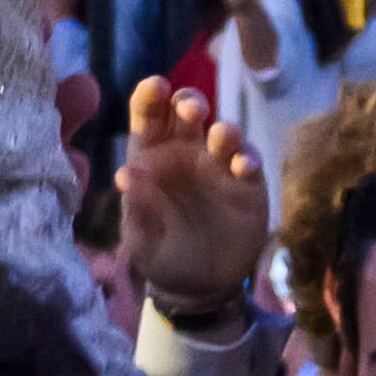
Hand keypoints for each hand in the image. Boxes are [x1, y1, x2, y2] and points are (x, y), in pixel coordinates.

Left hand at [115, 78, 267, 325]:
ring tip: (222, 136)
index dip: (151, 96)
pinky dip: (248, 158)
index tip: (156, 86)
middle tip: (192, 109)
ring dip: (224, 130)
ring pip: (223, 133)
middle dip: (190, 102)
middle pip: (188, 113)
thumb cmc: (161, 255)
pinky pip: (250, 162)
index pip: (149, 115)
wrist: (199, 288)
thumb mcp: (142, 239)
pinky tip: (243, 166)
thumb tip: (125, 174)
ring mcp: (218, 165)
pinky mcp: (247, 185)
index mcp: (152, 156)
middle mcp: (186, 152)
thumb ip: (137, 208)